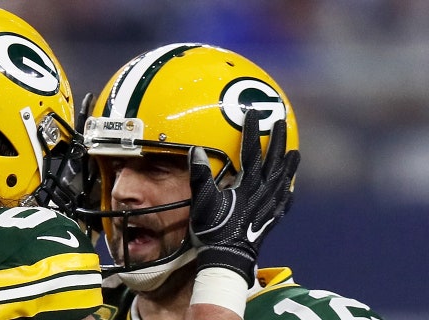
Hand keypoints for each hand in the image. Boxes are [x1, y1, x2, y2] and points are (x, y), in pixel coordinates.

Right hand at [188, 109, 299, 286]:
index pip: (251, 152)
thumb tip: (196, 151)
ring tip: (295, 152)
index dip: (252, 131)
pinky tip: (291, 189)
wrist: (228, 259)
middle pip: (274, 162)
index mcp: (247, 186)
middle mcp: (263, 193)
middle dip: (277, 141)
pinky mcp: (271, 221)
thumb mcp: (202, 201)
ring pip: (284, 181)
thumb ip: (200, 176)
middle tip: (280, 123)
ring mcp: (269, 208)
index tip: (253, 114)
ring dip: (289, 165)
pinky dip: (288, 193)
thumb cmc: (213, 230)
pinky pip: (284, 203)